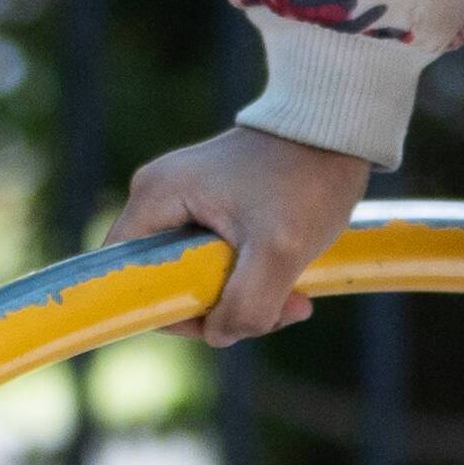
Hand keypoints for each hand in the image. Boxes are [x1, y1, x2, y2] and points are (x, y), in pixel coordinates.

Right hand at [110, 125, 373, 344]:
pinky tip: (291, 279)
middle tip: (275, 309)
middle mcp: (159, 197)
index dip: (167, 310)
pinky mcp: (213, 205)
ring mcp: (186, 200)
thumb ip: (245, 304)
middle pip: (166, 281)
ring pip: (197, 277)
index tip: (219, 318)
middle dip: (219, 308)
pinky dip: (251, 278)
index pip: (127, 277)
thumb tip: (218, 334)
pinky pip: (216, 261)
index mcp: (154, 198)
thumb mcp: (279, 250)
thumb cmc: (306, 179)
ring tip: (295, 296)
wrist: (336, 130)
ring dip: (244, 298)